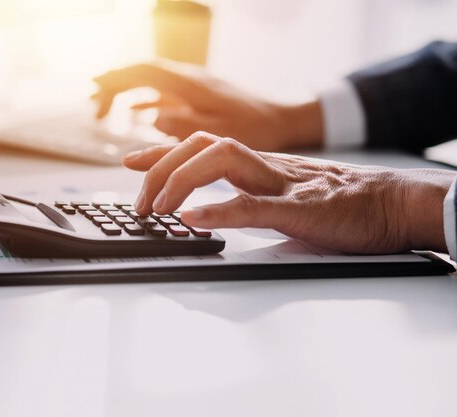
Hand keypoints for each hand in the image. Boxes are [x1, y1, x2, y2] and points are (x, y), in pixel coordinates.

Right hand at [93, 62, 322, 151]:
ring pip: (150, 82)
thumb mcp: (221, 131)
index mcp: (191, 84)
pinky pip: (162, 93)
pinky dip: (143, 100)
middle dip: (114, 84)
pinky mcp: (196, 97)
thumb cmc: (256, 125)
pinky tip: (135, 113)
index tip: (95, 90)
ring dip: (125, 91)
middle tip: (94, 105)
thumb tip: (152, 118)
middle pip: (141, 72)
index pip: (145, 71)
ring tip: (104, 109)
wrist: (282, 117)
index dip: (117, 78)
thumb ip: (184, 124)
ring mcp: (191, 87)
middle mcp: (188, 80)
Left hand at [123, 131, 454, 253]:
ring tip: (159, 208)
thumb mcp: (283, 192)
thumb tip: (210, 210)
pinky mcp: (301, 208)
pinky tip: (193, 219)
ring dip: (181, 181)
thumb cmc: (339, 203)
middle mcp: (264, 166)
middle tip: (141, 202)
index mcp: (258, 165)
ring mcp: (282, 183)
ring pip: (222, 161)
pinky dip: (220, 210)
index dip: (162, 153)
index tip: (130, 163)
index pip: (201, 146)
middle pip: (202, 146)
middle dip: (162, 168)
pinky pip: (255, 205)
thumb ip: (249, 194)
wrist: (392, 203)